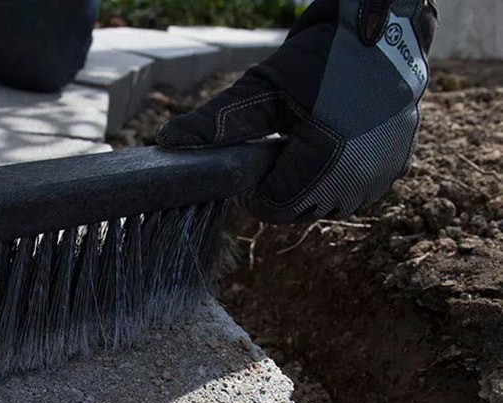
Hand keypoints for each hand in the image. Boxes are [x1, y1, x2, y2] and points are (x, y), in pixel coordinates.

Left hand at [156, 0, 437, 223]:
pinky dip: (334, 181)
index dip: (255, 190)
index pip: (274, 208)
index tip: (256, 157)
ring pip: (324, 207)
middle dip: (280, 187)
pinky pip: (351, 195)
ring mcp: (381, 176)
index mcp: (326, 160)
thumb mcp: (264, 87)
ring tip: (303, 144)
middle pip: (298, 211)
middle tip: (279, 146)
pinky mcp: (394, 170)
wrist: (384, 31)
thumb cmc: (321, 56)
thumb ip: (217, 122)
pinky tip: (327, 148)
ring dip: (306, 187)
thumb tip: (167, 143)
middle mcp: (358, 177)